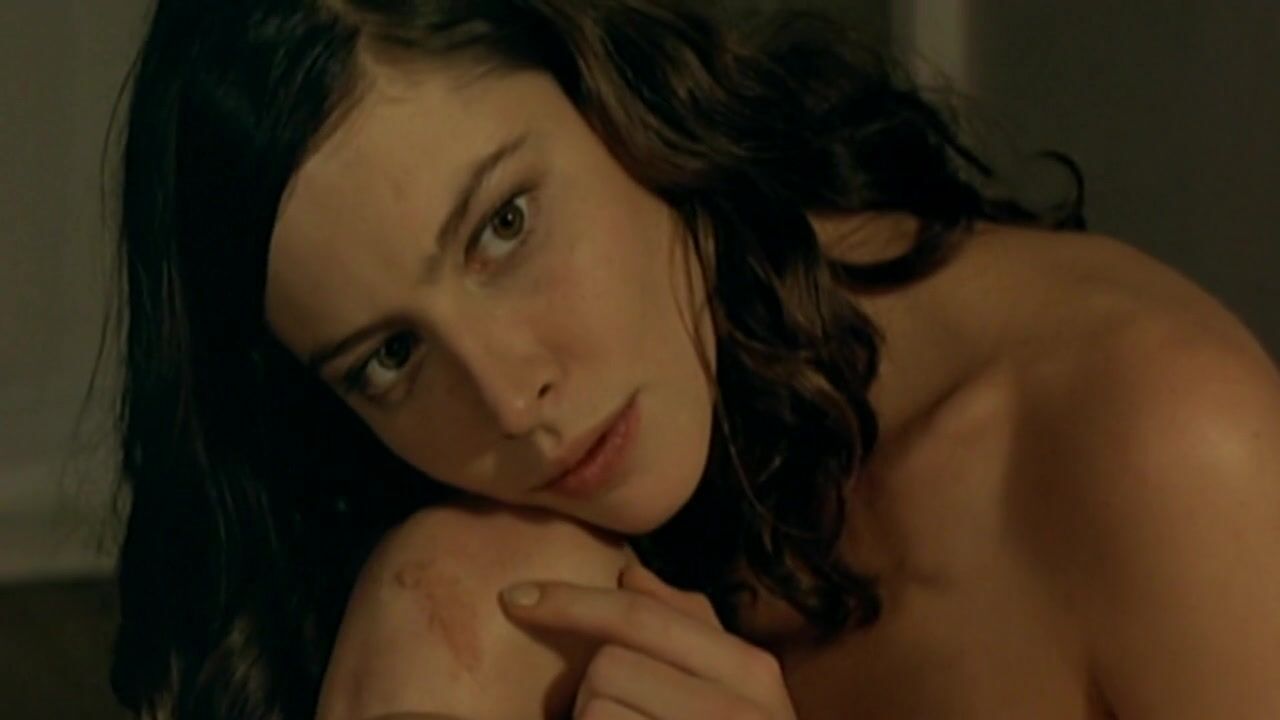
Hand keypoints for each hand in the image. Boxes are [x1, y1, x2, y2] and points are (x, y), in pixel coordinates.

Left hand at [500, 562, 797, 718]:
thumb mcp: (733, 686)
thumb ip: (684, 626)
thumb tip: (631, 573)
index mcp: (750, 671)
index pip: (642, 615)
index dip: (570, 600)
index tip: (513, 597)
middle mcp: (738, 710)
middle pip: (609, 666)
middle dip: (595, 691)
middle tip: (628, 715)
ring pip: (596, 712)